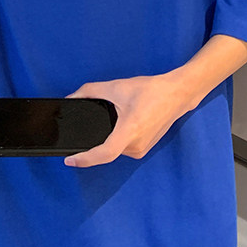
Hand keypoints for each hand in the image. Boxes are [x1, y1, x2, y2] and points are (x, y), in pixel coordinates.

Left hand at [63, 73, 196, 167]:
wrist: (176, 94)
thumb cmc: (150, 91)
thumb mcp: (116, 87)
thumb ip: (90, 91)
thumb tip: (72, 97)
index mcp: (130, 131)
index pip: (104, 153)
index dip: (85, 159)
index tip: (69, 160)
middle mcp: (136, 146)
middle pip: (105, 150)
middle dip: (92, 141)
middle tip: (80, 128)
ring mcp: (141, 150)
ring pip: (114, 149)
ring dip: (105, 138)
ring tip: (106, 120)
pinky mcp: (144, 149)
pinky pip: (122, 147)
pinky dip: (114, 138)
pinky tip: (116, 124)